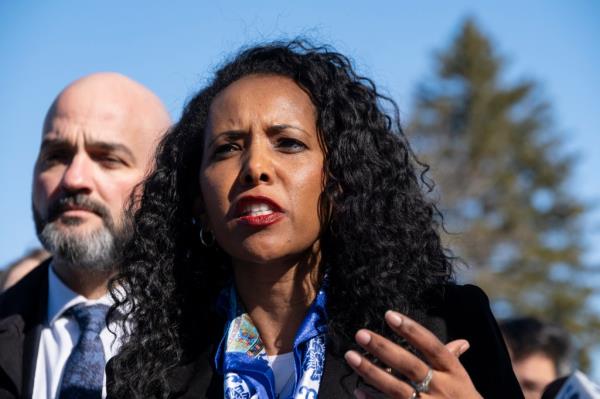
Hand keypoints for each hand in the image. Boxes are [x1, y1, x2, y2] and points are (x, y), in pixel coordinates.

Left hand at [344, 310, 482, 398]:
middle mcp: (441, 388)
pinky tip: (357, 390)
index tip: (389, 315)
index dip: (411, 330)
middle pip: (410, 365)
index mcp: (454, 373)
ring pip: (396, 389)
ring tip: (351, 356)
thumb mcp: (463, 382)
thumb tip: (462, 342)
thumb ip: (454, 361)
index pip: (432, 346)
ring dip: (372, 372)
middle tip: (360, 334)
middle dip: (384, 349)